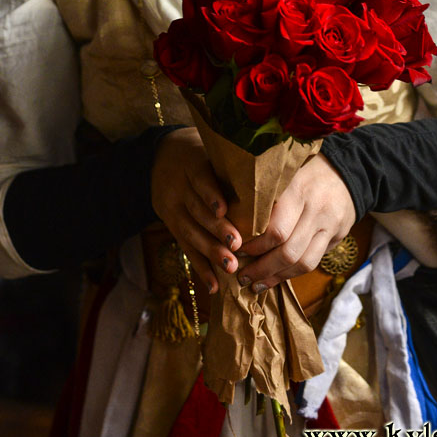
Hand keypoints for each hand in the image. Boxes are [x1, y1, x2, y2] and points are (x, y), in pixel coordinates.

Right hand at [150, 127, 241, 293]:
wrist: (162, 155)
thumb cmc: (202, 153)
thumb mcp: (212, 151)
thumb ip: (235, 166)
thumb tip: (274, 183)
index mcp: (191, 164)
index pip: (200, 178)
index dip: (211, 194)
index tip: (224, 209)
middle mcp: (178, 187)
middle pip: (196, 210)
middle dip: (216, 229)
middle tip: (236, 246)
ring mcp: (171, 207)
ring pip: (189, 232)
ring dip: (210, 252)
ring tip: (230, 267)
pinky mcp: (170, 224)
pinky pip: (184, 247)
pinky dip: (200, 267)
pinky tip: (214, 285)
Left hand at [237, 154, 355, 291]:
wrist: (346, 171)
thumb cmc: (305, 171)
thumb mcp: (284, 174)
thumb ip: (266, 196)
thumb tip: (235, 225)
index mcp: (298, 190)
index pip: (276, 229)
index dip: (255, 246)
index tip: (237, 250)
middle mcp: (317, 209)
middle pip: (288, 251)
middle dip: (263, 268)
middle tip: (242, 276)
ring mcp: (330, 226)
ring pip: (303, 262)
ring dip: (277, 277)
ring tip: (256, 284)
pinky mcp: (338, 238)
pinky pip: (314, 262)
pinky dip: (292, 274)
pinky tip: (276, 278)